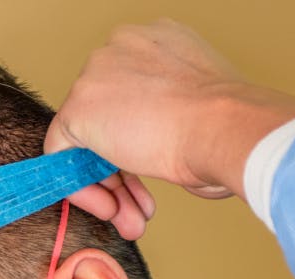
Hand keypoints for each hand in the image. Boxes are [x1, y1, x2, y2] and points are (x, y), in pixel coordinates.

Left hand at [46, 19, 294, 238]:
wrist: (226, 127)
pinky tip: (111, 207)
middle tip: (138, 206)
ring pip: (86, 140)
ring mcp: (96, 74)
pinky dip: (81, 186)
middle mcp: (122, 49)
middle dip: (122, 173)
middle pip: (106, 120)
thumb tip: (158, 148)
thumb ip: (170, 120)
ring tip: (130, 219)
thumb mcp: (202, 111)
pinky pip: (64, 154)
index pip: (129, 100)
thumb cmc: (231, 125)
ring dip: (109, 187)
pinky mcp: (78, 106)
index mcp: (156, 43)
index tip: (149, 173)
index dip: (136, 143)